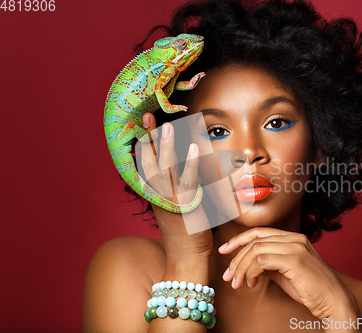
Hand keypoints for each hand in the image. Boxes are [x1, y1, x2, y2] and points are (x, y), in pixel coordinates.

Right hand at [140, 112, 212, 264]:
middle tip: (147, 116)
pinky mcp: (186, 206)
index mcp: (154, 194)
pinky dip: (188, 164)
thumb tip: (181, 168)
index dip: (144, 144)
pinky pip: (187, 182)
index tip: (141, 125)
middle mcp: (158, 195)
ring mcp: (170, 201)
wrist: (186, 259)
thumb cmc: (184, 232)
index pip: (146, 164)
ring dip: (164, 146)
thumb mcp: (175, 206)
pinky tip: (192, 148)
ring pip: (164, 169)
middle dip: (148, 138)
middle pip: (150, 162)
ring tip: (166, 125)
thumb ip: (176, 187)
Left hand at [218, 227, 360, 319]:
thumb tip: (250, 265)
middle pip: (255, 240)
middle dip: (236, 257)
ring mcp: (295, 247)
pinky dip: (251, 272)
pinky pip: (261, 261)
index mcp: (293, 238)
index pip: (259, 232)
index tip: (225, 250)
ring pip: (255, 250)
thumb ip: (269, 265)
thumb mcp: (285, 273)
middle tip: (228, 275)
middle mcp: (294, 238)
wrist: (334, 301)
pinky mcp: (294, 259)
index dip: (239, 240)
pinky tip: (251, 284)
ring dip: (241, 267)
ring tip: (237, 283)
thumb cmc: (311, 290)